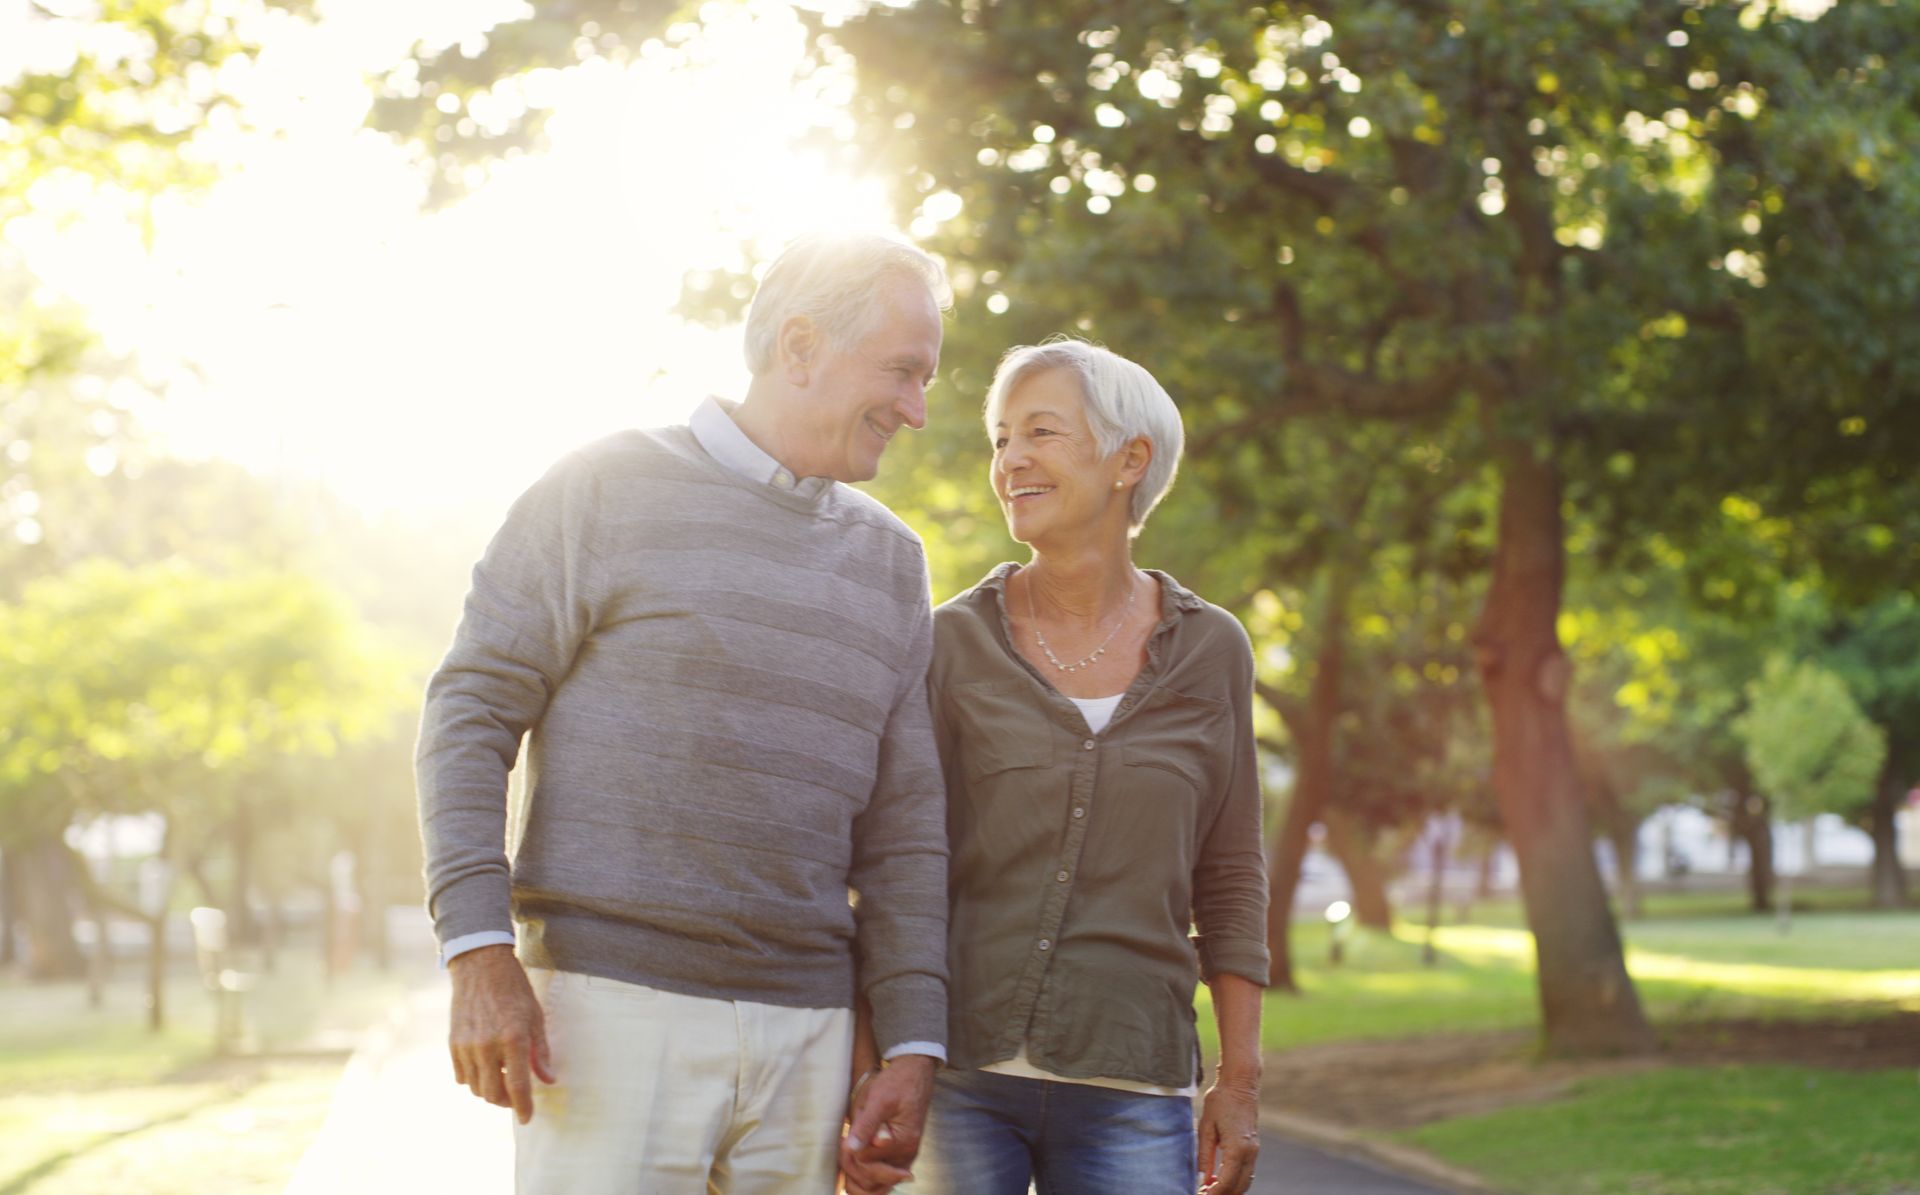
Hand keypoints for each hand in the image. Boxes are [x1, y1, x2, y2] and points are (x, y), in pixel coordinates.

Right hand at [447, 944, 554, 1123]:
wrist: (480, 966)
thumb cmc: (514, 990)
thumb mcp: (536, 1017)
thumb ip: (541, 1052)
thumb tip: (548, 1080)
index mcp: (513, 1038)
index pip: (517, 1086)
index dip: (523, 1106)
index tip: (527, 1118)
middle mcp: (487, 1046)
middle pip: (493, 1093)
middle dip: (506, 1102)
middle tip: (516, 1098)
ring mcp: (466, 1046)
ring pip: (476, 1088)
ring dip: (490, 1091)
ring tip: (502, 1081)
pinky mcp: (453, 1043)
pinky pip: (462, 1076)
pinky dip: (474, 1079)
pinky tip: (485, 1069)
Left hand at [839, 1055, 934, 1193]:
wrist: (914, 1072)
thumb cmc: (897, 1082)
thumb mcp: (879, 1098)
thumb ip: (866, 1125)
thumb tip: (852, 1148)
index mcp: (903, 1142)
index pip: (866, 1162)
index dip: (849, 1153)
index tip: (842, 1138)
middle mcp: (907, 1154)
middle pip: (872, 1181)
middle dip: (852, 1167)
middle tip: (843, 1145)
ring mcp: (904, 1157)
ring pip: (878, 1187)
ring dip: (858, 1177)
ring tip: (847, 1157)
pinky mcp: (900, 1155)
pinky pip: (884, 1179)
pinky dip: (868, 1179)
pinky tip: (856, 1168)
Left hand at [1197, 1077, 1260, 1194]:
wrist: (1240, 1083)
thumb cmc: (1220, 1101)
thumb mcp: (1206, 1127)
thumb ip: (1204, 1156)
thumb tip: (1202, 1179)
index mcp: (1237, 1148)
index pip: (1227, 1182)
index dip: (1213, 1193)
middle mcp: (1250, 1152)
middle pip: (1239, 1187)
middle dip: (1222, 1194)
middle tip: (1203, 1193)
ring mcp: (1254, 1150)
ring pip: (1245, 1182)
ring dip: (1229, 1189)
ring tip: (1209, 1188)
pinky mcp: (1253, 1147)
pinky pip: (1247, 1172)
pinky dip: (1235, 1180)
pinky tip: (1218, 1177)